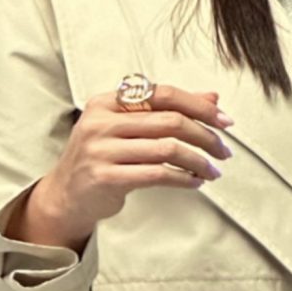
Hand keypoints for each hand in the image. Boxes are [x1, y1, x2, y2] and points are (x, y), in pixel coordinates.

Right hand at [26, 82, 234, 250]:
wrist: (66, 196)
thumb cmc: (102, 158)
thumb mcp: (129, 128)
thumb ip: (165, 111)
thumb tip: (212, 96)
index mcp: (107, 102)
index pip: (163, 94)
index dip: (198, 105)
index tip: (224, 120)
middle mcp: (101, 122)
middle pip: (169, 121)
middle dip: (205, 136)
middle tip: (223, 150)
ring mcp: (102, 150)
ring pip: (167, 149)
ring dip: (198, 161)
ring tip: (213, 170)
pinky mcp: (106, 178)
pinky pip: (157, 174)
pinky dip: (183, 178)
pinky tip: (195, 182)